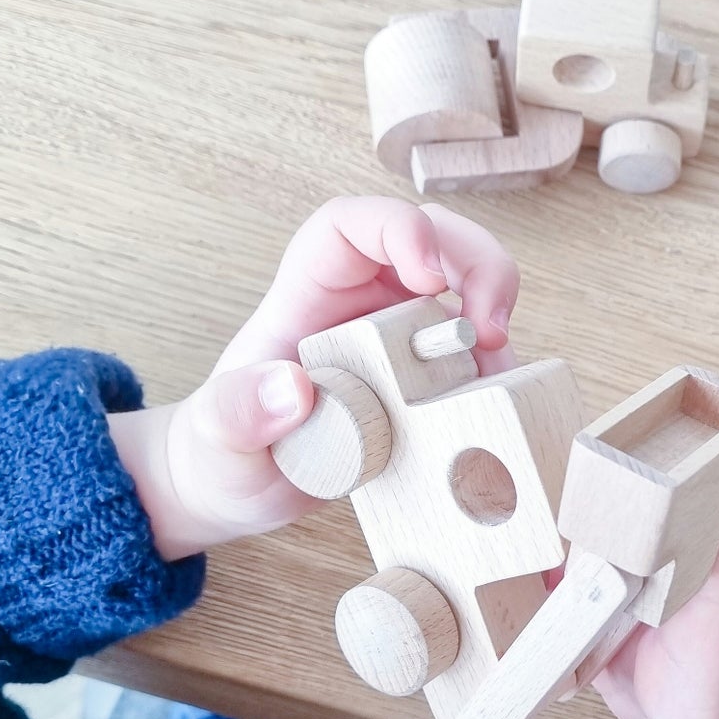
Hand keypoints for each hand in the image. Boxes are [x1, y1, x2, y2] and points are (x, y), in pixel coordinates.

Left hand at [109, 197, 520, 560]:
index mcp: (308, 296)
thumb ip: (238, 411)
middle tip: (491, 327)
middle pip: (433, 239)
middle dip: (477, 264)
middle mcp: (362, 305)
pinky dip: (498, 371)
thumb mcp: (216, 437)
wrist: (244, 492)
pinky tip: (499, 403)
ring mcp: (400, 341)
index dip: (398, 229)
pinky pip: (474, 356)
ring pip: (466, 290)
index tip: (431, 279)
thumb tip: (293, 388)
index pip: (352, 227)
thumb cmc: (225, 453)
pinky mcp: (427, 381)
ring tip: (501, 373)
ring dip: (497, 316)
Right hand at [497, 488, 718, 718]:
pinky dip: (571, 573)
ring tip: (531, 473)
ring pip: (632, 571)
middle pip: (660, 564)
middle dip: (624, 511)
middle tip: (573, 450)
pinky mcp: (655, 639)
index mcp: (705, 688)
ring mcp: (675, 636)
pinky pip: (609, 596)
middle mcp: (692, 645)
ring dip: (592, 529)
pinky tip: (524, 545)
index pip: (718, 609)